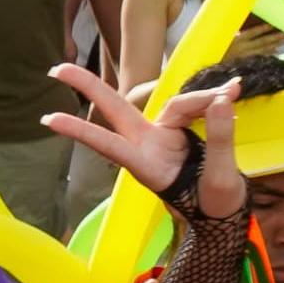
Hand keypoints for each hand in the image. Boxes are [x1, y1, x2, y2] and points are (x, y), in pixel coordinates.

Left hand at [43, 63, 238, 217]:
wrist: (224, 212)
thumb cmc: (215, 204)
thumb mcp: (221, 177)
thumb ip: (219, 139)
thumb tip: (220, 101)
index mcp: (146, 165)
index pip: (108, 143)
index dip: (79, 131)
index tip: (48, 121)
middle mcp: (147, 145)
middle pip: (115, 109)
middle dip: (89, 87)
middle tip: (56, 69)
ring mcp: (160, 136)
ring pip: (173, 104)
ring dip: (202, 97)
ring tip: (235, 90)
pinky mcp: (176, 131)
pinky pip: (190, 108)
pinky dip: (210, 100)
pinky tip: (233, 91)